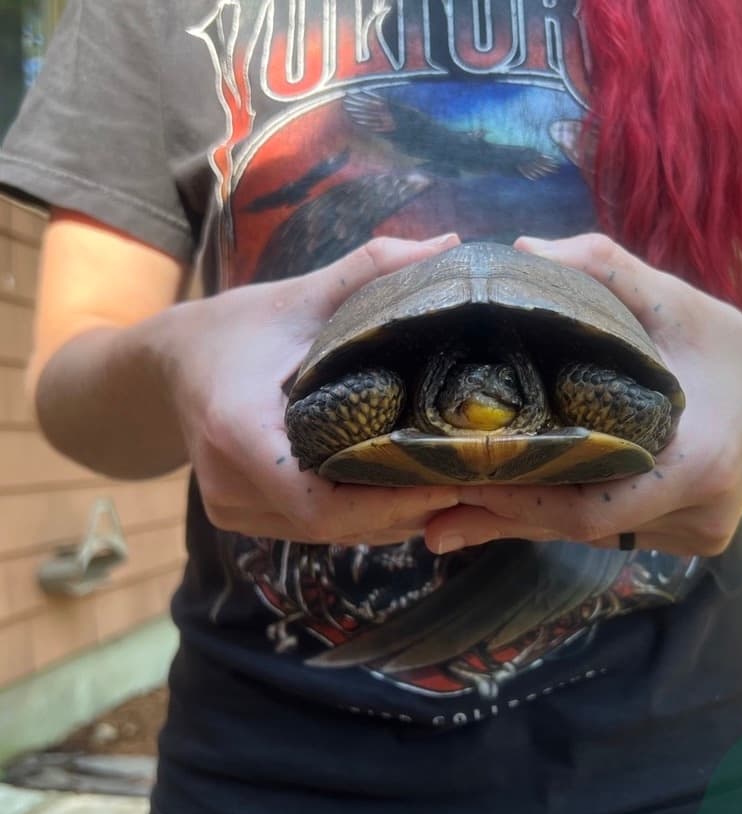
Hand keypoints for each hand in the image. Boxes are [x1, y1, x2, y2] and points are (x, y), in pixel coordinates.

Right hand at [157, 234, 462, 544]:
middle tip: (466, 481)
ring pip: (328, 535)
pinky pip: (313, 531)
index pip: (320, 502)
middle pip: (334, 525)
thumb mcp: (300, 294)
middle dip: (405, 510)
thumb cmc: (237, 326)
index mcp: (239, 429)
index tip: (447, 478)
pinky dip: (361, 517)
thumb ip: (371, 269)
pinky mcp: (239, 518)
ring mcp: (232, 509)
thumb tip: (450, 246)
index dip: (389, 502)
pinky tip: (400, 491)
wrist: (172, 364)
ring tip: (446, 487)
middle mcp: (231, 483)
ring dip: (388, 518)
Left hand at [424, 233, 741, 556]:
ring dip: (527, 522)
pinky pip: (611, 532)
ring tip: (452, 518)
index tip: (463, 481)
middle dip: (506, 520)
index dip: (523, 499)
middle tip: (433, 518)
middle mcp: (699, 515)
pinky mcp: (691, 540)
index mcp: (699, 464)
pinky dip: (560, 516)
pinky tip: (508, 508)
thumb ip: (602, 268)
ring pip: (592, 536)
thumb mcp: (671, 296)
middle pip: (581, 529)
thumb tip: (521, 249)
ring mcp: (696, 535)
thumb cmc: (725, 341)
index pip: (591, 504)